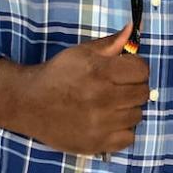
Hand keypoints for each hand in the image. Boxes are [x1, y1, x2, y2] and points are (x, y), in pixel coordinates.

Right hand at [0, 24, 150, 154]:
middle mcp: (104, 98)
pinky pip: (129, 138)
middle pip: (143, 93)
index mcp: (101, 72)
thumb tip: (132, 29)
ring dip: (128, 108)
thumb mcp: (80, 52)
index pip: (142, 70)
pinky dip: (122, 130)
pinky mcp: (97, 144)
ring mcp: (102, 124)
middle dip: (134, 86)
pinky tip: (109, 122)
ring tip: (111, 104)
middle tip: (118, 87)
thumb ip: (110, 43)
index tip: (125, 69)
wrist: (30, 103)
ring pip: (137, 116)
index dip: (135, 67)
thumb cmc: (57, 74)